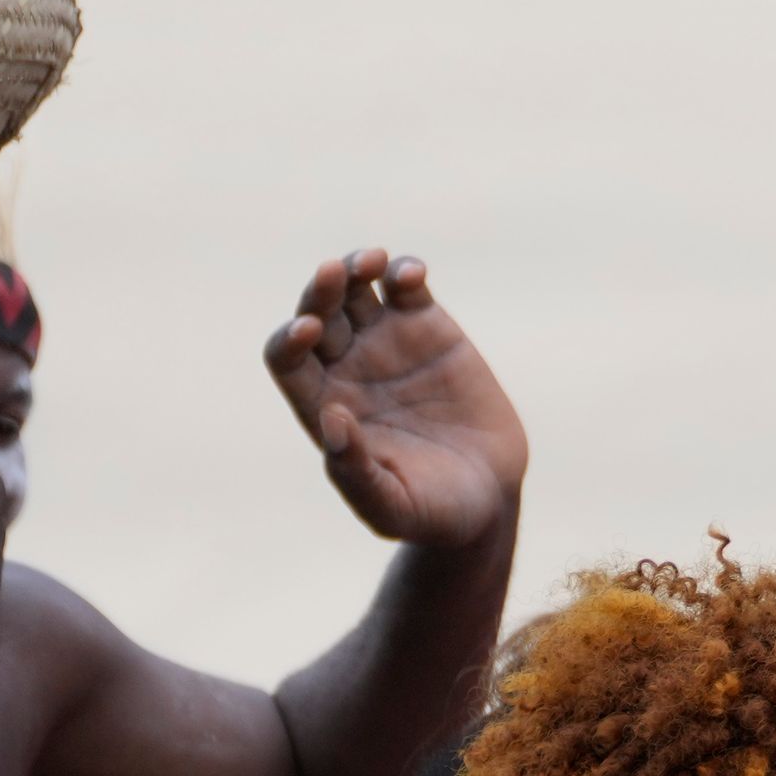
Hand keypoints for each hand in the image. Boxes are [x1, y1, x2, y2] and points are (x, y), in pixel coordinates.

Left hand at [264, 249, 527, 549]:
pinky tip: (411, 275)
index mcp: (324, 405)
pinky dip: (403, 272)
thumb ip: (356, 472)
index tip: (309, 331)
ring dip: (355, 267)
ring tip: (372, 262)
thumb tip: (331, 418)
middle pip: (318, 312)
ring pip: (355, 288)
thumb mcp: (391, 506)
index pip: (287, 359)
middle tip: (333, 274)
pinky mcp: (428, 327)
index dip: (290, 340)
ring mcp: (386, 342)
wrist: (488, 498)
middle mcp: (347, 367)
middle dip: (320, 290)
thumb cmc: (431, 513)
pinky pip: (405, 287)